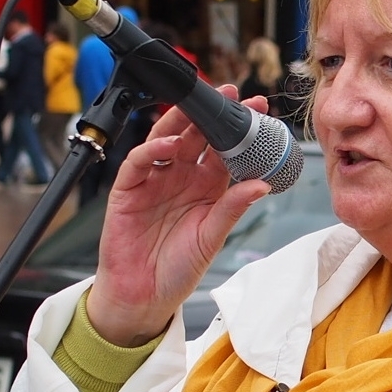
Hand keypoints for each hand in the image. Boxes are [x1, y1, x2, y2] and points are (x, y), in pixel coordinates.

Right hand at [85, 87, 271, 345]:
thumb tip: (263, 184)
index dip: (241, 131)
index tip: (261, 111)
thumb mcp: (213, 236)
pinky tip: (171, 145)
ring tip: (203, 107)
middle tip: (234, 96)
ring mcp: (155, 180)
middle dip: (214, 115)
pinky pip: (140, 161)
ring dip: (183, 121)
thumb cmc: (178, 267)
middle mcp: (181, 178)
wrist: (144, 295)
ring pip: (168, 140)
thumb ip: (233, 207)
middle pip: (197, 137)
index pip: (225, 151)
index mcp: (206, 187)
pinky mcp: (128, 188)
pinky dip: (154, 149)